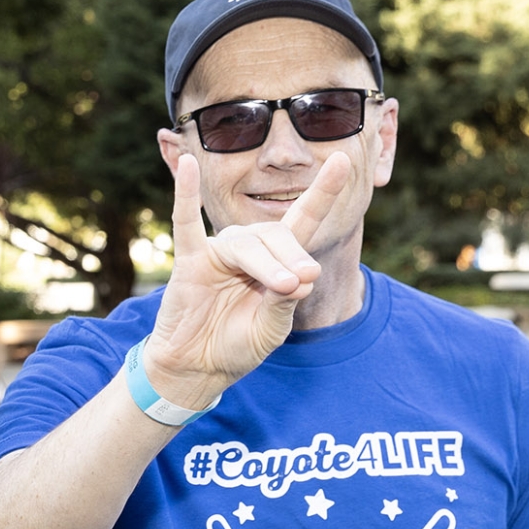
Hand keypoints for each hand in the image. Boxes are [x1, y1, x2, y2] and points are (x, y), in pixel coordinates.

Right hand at [140, 152, 349, 408]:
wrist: (199, 367)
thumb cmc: (237, 345)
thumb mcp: (271, 330)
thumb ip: (284, 304)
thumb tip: (302, 278)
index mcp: (278, 262)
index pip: (304, 219)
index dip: (323, 192)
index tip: (342, 161)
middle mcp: (249, 249)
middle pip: (276, 236)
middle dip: (292, 257)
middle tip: (301, 282)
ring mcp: (219, 252)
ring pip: (246, 244)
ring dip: (266, 264)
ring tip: (281, 286)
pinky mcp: (190, 261)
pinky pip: (186, 223)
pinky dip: (186, 194)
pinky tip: (187, 167)